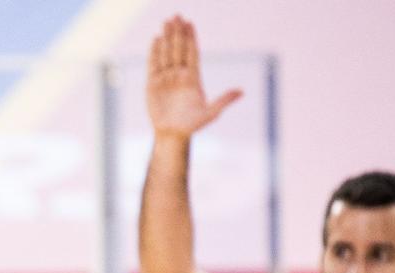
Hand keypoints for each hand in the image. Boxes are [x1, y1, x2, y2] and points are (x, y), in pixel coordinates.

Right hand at [146, 16, 240, 138]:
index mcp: (193, 78)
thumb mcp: (211, 114)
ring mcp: (166, 78)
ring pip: (167, 53)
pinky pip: (154, 64)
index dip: (192, 38)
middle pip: (179, 49)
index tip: (190, 24)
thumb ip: (224, 100)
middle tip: (177, 16)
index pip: (193, 53)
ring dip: (167, 37)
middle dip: (178, 32)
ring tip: (167, 21)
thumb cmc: (193, 125)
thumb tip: (241, 92)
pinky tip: (156, 39)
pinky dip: (154, 52)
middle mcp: (180, 74)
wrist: (172, 134)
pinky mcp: (153, 84)